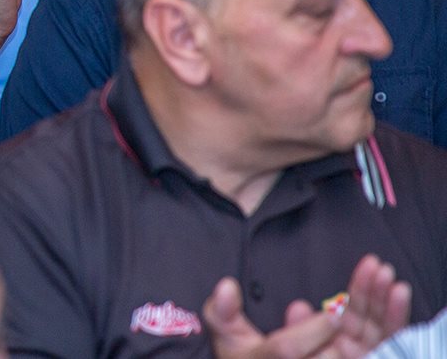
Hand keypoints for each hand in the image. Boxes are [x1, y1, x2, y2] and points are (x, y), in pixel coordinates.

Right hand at [205, 254, 410, 357]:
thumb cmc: (246, 354)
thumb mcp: (226, 334)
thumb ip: (221, 312)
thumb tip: (226, 286)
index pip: (290, 350)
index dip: (312, 332)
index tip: (332, 311)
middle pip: (344, 344)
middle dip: (362, 303)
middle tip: (373, 268)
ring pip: (368, 338)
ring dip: (380, 304)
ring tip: (385, 271)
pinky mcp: (356, 355)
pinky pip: (381, 339)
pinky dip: (392, 317)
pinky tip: (397, 291)